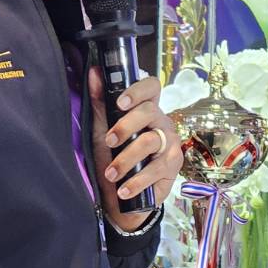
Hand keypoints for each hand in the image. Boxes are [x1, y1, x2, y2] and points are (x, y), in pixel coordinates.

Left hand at [89, 68, 182, 231]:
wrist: (120, 194)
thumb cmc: (112, 157)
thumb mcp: (101, 129)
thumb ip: (100, 102)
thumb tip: (95, 72)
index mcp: (146, 109)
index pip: (152, 87)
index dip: (138, 91)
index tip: (120, 102)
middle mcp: (161, 123)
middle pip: (150, 112)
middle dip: (125, 126)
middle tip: (109, 141)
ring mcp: (169, 144)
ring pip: (150, 142)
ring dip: (126, 160)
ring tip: (111, 174)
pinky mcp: (173, 166)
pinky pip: (155, 169)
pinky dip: (136, 181)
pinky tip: (123, 189)